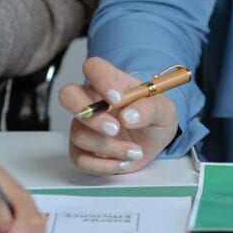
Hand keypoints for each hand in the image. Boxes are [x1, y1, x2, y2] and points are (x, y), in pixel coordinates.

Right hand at [59, 57, 179, 174]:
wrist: (154, 142)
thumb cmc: (155, 117)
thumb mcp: (164, 110)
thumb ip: (150, 109)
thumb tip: (129, 116)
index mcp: (112, 82)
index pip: (94, 67)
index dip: (100, 80)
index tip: (117, 99)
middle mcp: (92, 100)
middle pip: (68, 96)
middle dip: (90, 116)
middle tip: (115, 129)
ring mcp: (83, 125)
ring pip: (79, 134)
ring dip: (109, 147)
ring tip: (135, 151)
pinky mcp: (82, 149)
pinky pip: (80, 159)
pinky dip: (104, 165)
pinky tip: (123, 162)